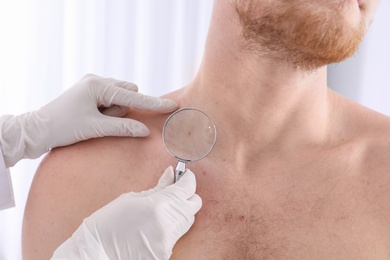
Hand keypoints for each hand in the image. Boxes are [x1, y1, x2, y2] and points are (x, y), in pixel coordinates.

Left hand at [0, 74, 177, 166]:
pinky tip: (92, 119)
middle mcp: (96, 81)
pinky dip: (108, 112)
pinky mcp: (90, 94)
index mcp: (97, 85)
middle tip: (103, 121)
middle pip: (127, 95)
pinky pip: (110, 102)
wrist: (37, 130)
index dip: (153, 103)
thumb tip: (145, 130)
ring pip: (119, 99)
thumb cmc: (62, 127)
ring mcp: (92, 86)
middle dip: (123, 110)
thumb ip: (122, 127)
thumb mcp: (95, 128)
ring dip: (114, 113)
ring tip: (94, 121)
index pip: (133, 97)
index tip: (172, 106)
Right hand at [51, 166, 201, 259]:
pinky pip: (176, 234)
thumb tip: (171, 174)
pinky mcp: (166, 253)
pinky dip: (170, 226)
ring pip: (187, 220)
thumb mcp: (130, 199)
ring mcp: (168, 241)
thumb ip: (157, 188)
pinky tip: (156, 223)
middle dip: (186, 195)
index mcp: (158, 206)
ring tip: (162, 207)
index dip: (187, 179)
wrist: (96, 254)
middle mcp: (167, 224)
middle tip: (174, 189)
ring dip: (179, 210)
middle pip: (193, 205)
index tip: (184, 175)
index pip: (187, 188)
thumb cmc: (107, 225)